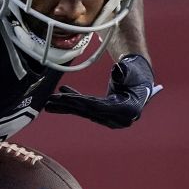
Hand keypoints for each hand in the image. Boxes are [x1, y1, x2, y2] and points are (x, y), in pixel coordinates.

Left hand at [44, 54, 161, 127]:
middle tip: (50, 100)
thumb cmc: (136, 74)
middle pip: (90, 111)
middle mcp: (119, 118)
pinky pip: (85, 110)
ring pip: (85, 112)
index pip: (101, 107)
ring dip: (66, 106)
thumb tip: (118, 69)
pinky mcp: (103, 116)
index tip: (65, 97)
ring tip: (48, 103)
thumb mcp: (132, 70)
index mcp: (128, 109)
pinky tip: (58, 98)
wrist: (140, 80)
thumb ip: (125, 71)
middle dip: (69, 104)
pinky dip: (72, 104)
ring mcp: (110, 119)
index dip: (82, 102)